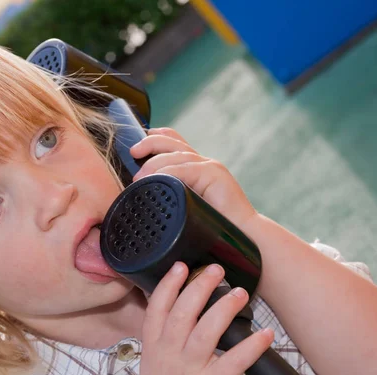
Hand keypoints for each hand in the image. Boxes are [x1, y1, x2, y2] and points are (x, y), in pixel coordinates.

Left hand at [130, 127, 256, 228]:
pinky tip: (154, 180)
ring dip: (153, 165)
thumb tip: (144, 193)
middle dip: (149, 143)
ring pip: (176, 155)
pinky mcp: (215, 174)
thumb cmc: (215, 226)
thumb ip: (172, 195)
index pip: (175, 142)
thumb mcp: (187, 206)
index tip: (137, 142)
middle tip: (133, 151)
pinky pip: (184, 169)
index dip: (156, 137)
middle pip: (173, 143)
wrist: (244, 236)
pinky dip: (167, 173)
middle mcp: (204, 163)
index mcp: (197, 167)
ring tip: (138, 178)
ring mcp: (210, 166)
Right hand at [140, 261, 273, 374]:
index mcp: (154, 347)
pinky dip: (251, 346)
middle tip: (216, 270)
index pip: (156, 309)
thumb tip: (178, 304)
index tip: (181, 266)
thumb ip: (163, 337)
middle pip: (182, 314)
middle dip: (199, 287)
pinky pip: (234, 361)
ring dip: (223, 309)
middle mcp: (169, 355)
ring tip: (240, 293)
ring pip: (205, 332)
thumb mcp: (155, 363)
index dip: (168, 285)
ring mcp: (189, 371)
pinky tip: (264, 334)